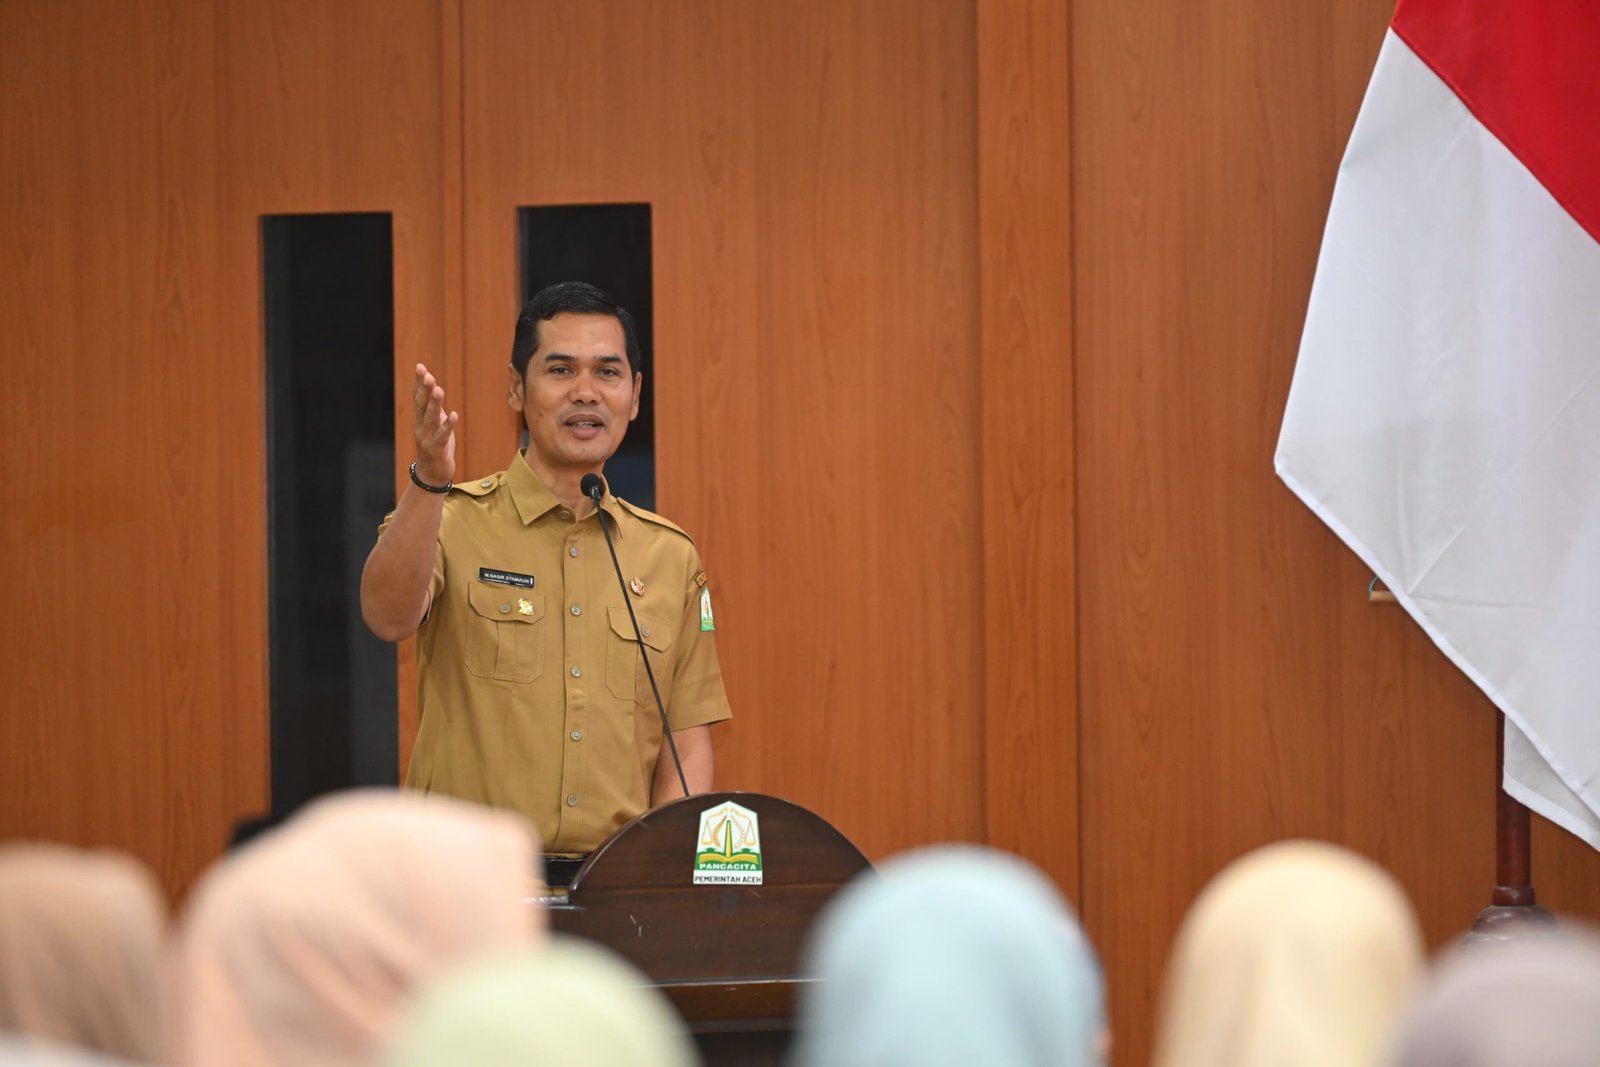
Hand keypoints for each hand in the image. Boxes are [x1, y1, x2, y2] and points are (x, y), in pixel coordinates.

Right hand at [412, 363, 457, 485]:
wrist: (432, 474)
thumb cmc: (434, 445)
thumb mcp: (433, 423)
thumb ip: (433, 407)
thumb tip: (434, 387)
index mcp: (419, 418)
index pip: (416, 397)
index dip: (418, 382)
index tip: (420, 367)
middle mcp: (420, 426)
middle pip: (421, 405)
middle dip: (425, 390)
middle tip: (428, 376)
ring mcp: (427, 438)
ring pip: (431, 418)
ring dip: (435, 404)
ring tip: (439, 390)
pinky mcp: (437, 449)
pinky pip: (443, 435)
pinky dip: (448, 425)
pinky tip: (453, 414)